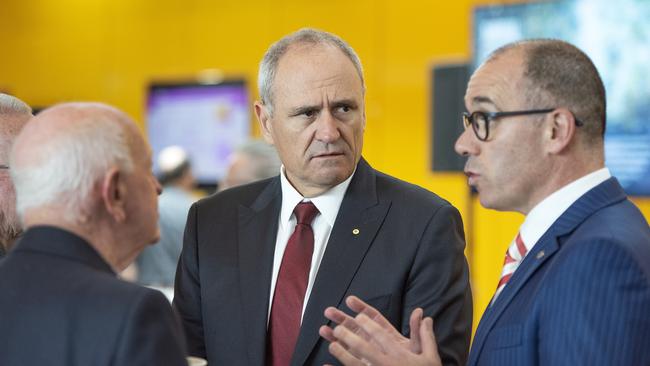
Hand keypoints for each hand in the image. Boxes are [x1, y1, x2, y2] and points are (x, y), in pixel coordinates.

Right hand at [319, 296, 441, 365]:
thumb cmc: (415, 365)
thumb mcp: (417, 349)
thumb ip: (417, 332)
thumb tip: (421, 314)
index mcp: (386, 335)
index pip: (372, 317)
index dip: (360, 307)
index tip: (350, 300)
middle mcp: (373, 342)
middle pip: (355, 327)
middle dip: (341, 319)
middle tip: (329, 311)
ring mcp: (366, 354)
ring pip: (347, 343)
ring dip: (334, 337)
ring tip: (323, 330)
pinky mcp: (361, 365)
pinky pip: (348, 362)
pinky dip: (338, 360)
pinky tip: (326, 362)